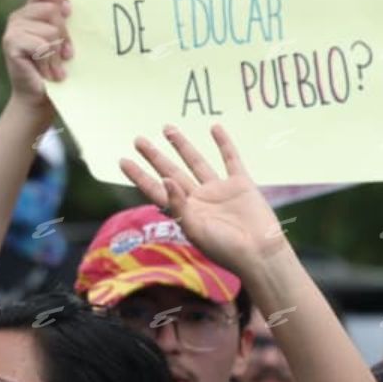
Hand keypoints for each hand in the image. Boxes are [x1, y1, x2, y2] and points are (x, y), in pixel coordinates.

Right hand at [3, 0, 72, 110]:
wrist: (40, 97)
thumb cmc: (55, 67)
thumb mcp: (63, 39)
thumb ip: (63, 20)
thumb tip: (67, 7)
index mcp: (32, 10)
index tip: (69, 13)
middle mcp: (19, 16)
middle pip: (52, 10)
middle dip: (64, 34)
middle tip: (65, 54)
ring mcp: (12, 29)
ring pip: (50, 30)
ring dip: (57, 53)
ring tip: (55, 66)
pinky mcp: (11, 43)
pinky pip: (42, 44)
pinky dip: (49, 60)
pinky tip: (47, 72)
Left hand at [118, 124, 286, 274]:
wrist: (259, 253)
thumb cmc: (225, 248)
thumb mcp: (195, 229)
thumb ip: (177, 204)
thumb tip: (164, 178)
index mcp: (184, 212)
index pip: (156, 190)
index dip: (139, 176)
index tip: (123, 161)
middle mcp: (199, 200)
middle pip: (171, 172)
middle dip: (155, 156)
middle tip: (138, 140)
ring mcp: (219, 191)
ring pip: (196, 162)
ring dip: (182, 145)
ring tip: (167, 128)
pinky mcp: (241, 185)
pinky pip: (231, 159)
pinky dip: (224, 143)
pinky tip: (214, 128)